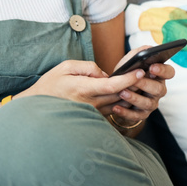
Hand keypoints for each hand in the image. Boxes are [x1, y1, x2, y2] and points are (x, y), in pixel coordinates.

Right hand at [18, 59, 142, 111]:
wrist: (38, 108)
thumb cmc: (51, 85)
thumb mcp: (66, 67)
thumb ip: (87, 67)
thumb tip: (103, 73)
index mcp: (85, 90)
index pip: (113, 86)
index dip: (129, 78)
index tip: (140, 71)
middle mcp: (91, 104)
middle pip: (120, 95)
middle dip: (135, 85)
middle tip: (149, 73)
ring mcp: (93, 113)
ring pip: (118, 104)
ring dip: (131, 94)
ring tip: (142, 82)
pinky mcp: (94, 118)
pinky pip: (112, 110)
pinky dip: (123, 102)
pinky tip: (129, 93)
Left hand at [103, 45, 174, 127]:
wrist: (117, 92)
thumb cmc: (127, 74)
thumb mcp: (131, 61)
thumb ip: (139, 53)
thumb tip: (148, 49)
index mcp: (159, 76)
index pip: (169, 72)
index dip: (162, 70)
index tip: (152, 67)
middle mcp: (158, 90)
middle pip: (159, 89)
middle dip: (145, 84)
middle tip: (134, 80)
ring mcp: (151, 103)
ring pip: (147, 103)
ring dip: (134, 98)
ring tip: (122, 92)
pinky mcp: (142, 114)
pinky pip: (136, 116)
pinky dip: (125, 113)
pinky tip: (116, 107)